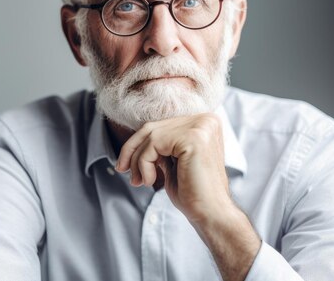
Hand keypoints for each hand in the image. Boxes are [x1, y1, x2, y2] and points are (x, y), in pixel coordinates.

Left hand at [115, 113, 233, 224]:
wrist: (211, 214)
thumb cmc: (192, 193)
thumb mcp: (173, 162)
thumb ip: (162, 146)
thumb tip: (136, 139)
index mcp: (204, 123)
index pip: (160, 126)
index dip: (137, 144)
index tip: (124, 163)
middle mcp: (205, 120)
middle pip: (152, 127)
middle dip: (132, 150)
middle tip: (123, 170)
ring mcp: (201, 127)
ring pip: (150, 135)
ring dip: (137, 160)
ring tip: (140, 181)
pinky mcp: (193, 137)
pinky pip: (153, 144)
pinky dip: (144, 163)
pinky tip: (150, 180)